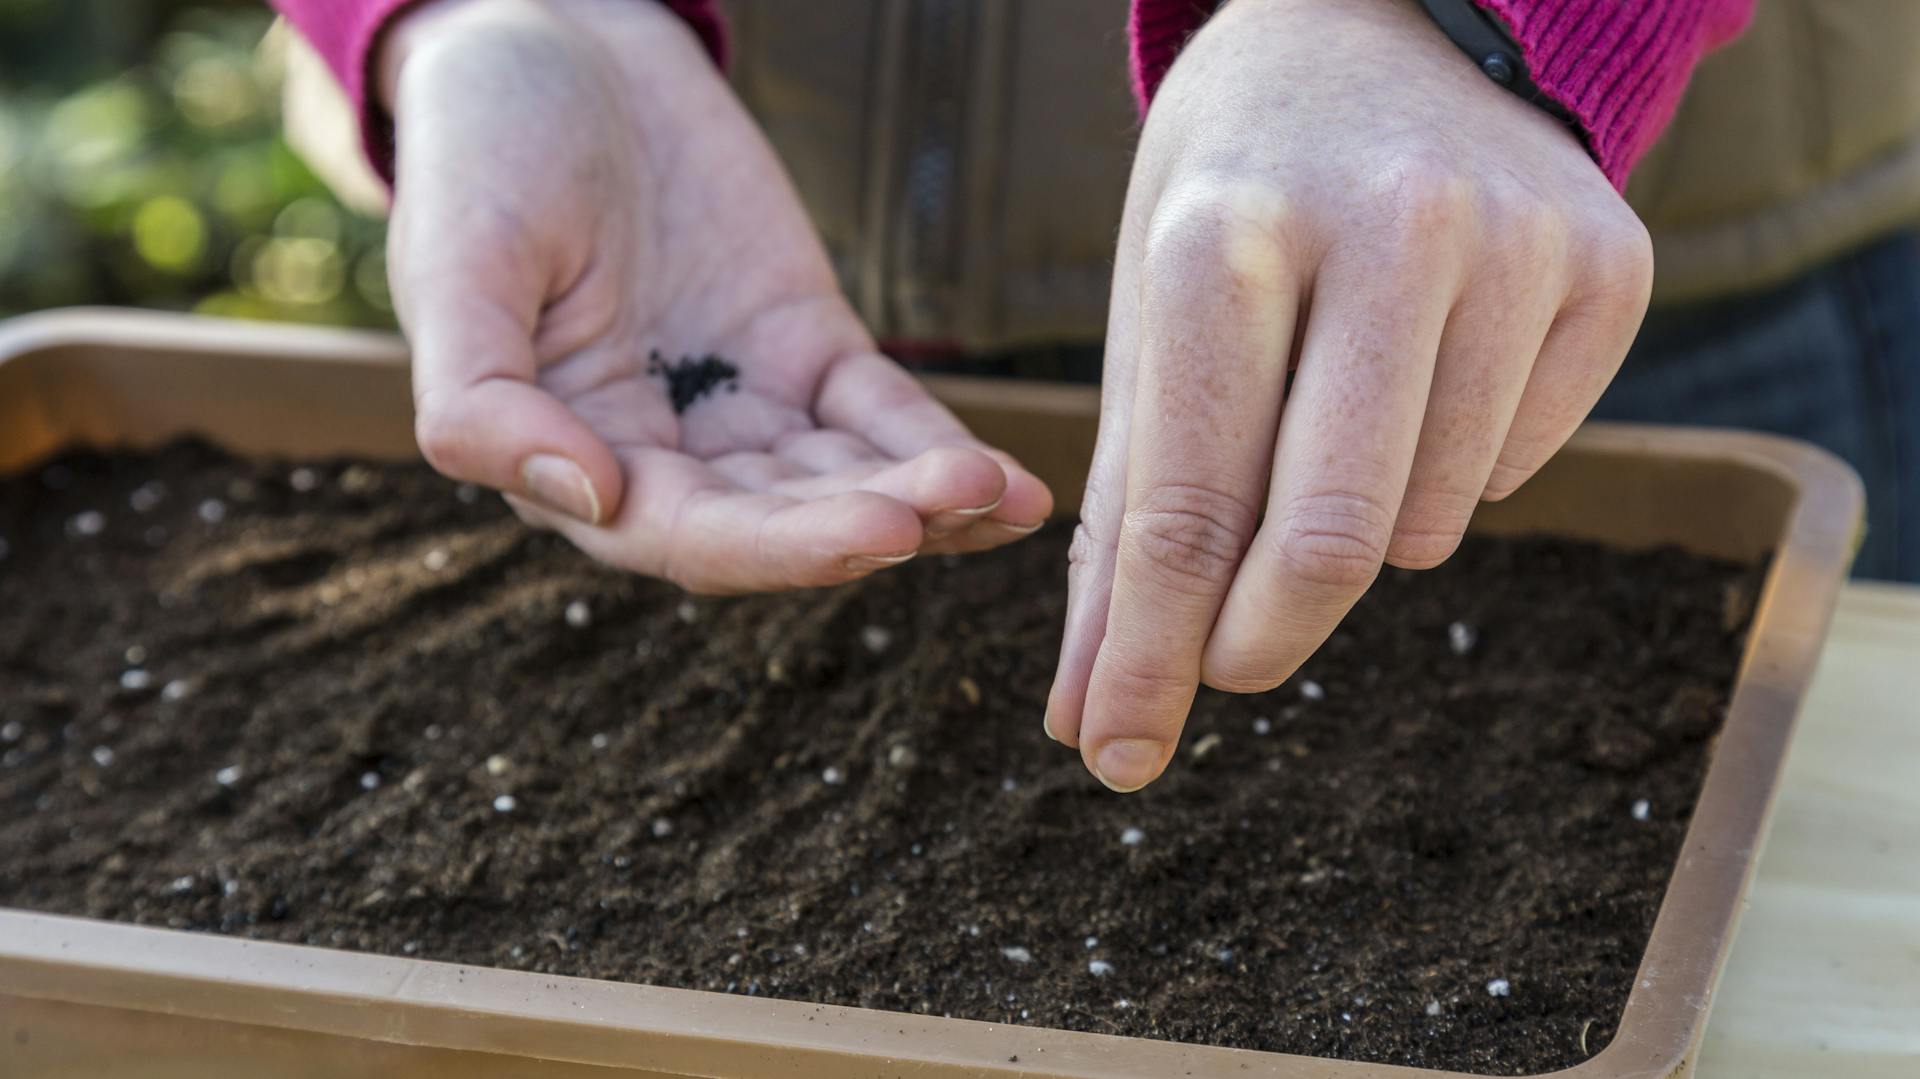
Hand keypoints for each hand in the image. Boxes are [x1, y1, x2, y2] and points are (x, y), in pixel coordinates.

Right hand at [379, 0, 1050, 591]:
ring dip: (926, 500)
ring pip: (845, 481)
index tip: (878, 531)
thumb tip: (590, 498)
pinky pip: (882, 417)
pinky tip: (1012, 483)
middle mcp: (667, 458)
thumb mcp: (454, 267)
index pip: (685, 535)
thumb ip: (483, 402)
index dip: (782, 546)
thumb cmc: (481, 153)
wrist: (556, 42)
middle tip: (960, 501)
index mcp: (572, 458)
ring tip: (1008, 498)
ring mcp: (747, 407)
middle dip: (874, 521)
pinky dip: (941, 447)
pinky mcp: (809, 351)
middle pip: (784, 521)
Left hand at [1046, 0, 1652, 789]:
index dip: (1147, 657)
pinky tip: (1418, 379)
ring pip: (1427, 522)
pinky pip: (1515, 470)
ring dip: (1354, 536)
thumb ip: (1123, 516)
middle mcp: (1387, 226)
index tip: (1116, 753)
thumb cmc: (1232, 190)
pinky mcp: (1612, 265)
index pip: (1187, 503)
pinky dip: (1446, 474)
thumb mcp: (1147, 315)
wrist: (1382, 25)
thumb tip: (1092, 711)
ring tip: (1323, 431)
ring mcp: (1519, 242)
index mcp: (1227, 232)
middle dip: (1251, 643)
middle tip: (1220, 667)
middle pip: (1326, 539)